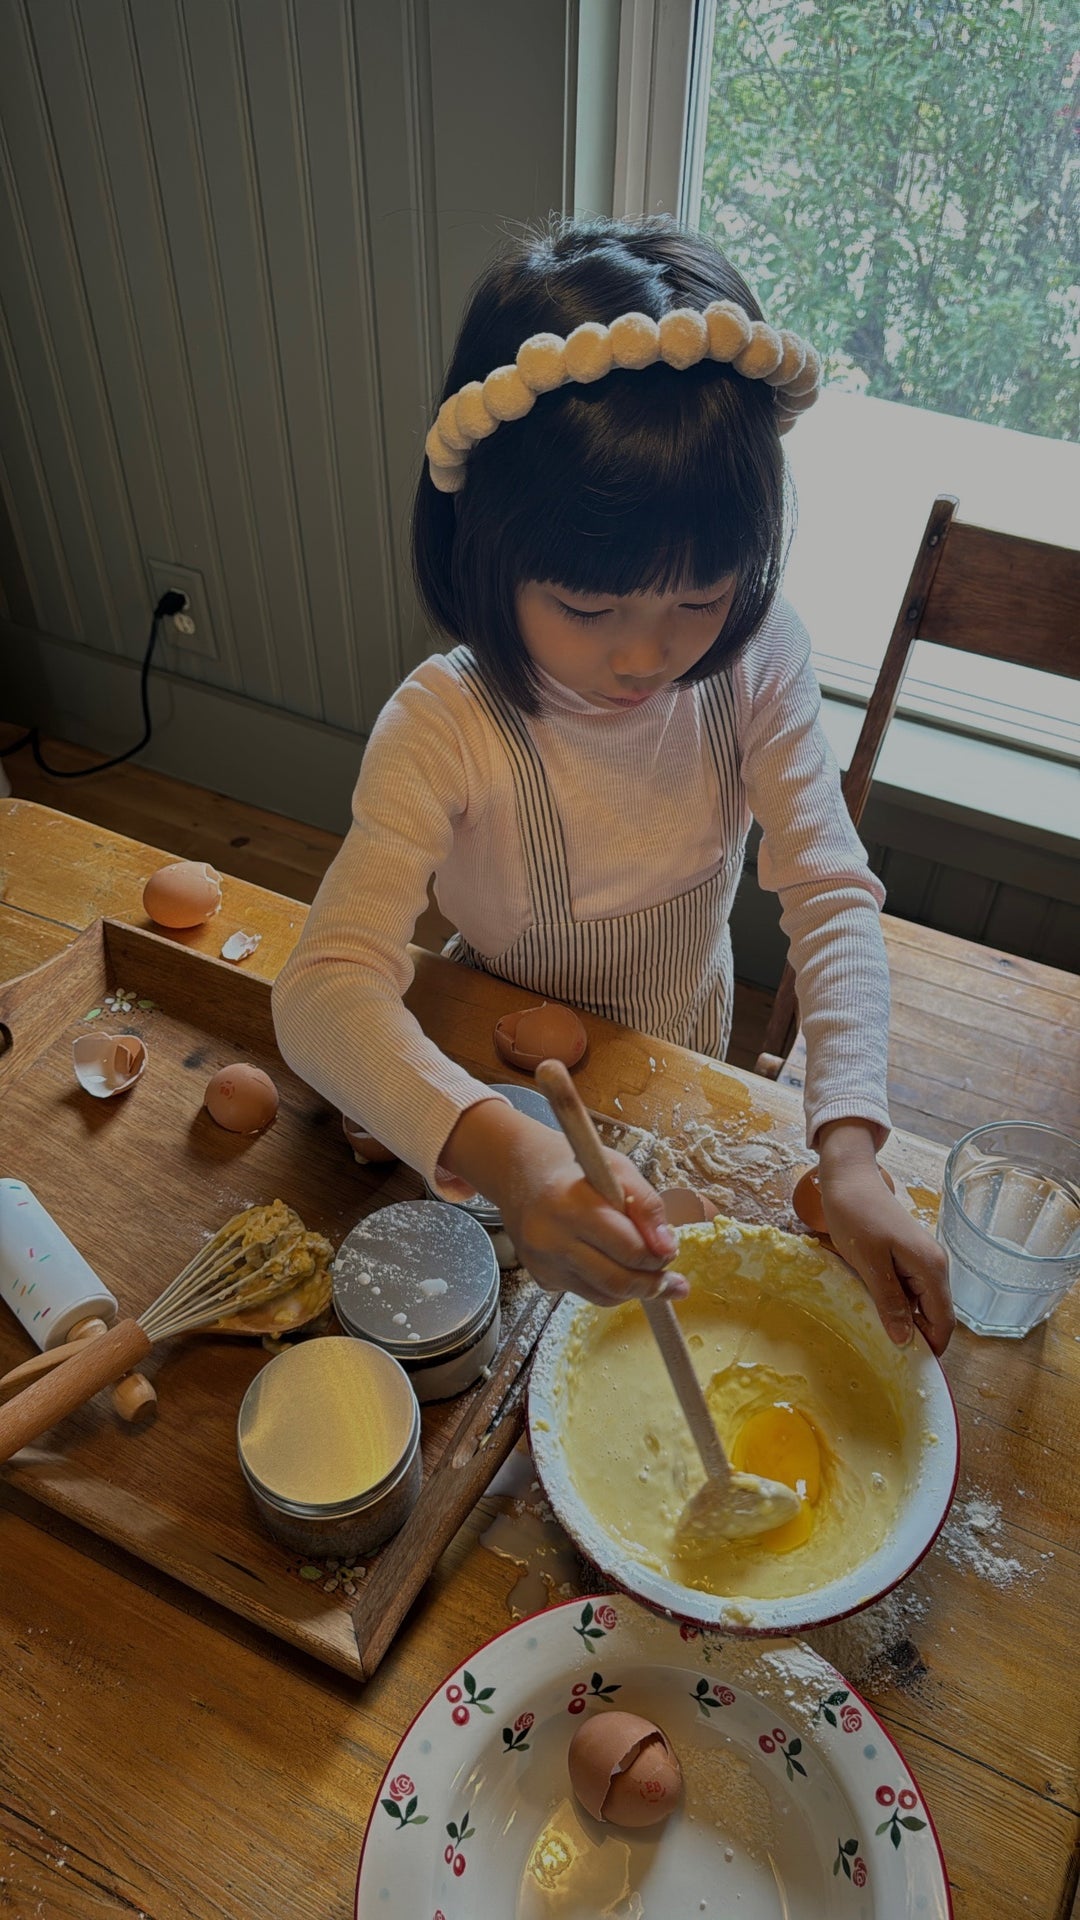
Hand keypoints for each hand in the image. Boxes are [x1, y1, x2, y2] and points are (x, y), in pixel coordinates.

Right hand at [440, 1099, 687, 1307]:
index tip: (671, 1251)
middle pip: (617, 1281)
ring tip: (650, 1277)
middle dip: (652, 1283)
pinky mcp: (540, 1277)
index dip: (659, 1256)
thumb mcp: (617, 1169)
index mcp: (573, 1206)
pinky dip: (606, 1286)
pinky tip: (612, 1266)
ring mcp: (543, 1263)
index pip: (629, 1249)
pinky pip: (585, 1292)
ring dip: (632, 1290)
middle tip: (670, 1280)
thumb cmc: (572, 1167)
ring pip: (603, 1295)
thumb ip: (647, 1206)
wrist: (518, 1171)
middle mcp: (552, 1239)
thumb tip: (667, 1247)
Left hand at [816, 1119, 954, 1354]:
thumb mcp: (869, 1262)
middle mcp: (934, 1266)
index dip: (931, 1348)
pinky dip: (896, 1305)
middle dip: (917, 1338)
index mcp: (930, 1268)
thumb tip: (905, 1340)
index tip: (908, 1368)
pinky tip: (874, 1311)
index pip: (944, 1321)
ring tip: (877, 1337)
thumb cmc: (855, 1214)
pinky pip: (909, 1291)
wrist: (848, 1178)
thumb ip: (889, 1301)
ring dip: (904, 1322)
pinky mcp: (908, 1258)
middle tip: (886, 1357)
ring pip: (921, 1305)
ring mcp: (922, 1261)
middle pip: (935, 1316)